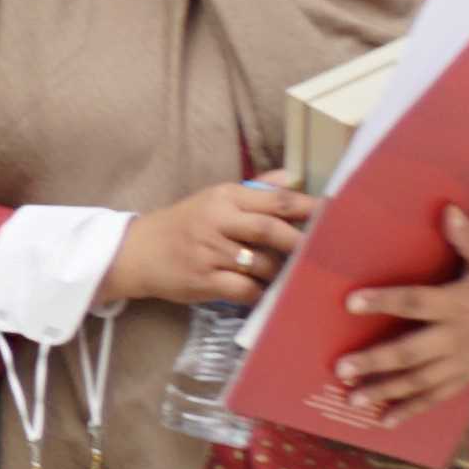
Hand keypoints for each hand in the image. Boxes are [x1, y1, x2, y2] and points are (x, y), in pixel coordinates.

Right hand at [107, 171, 313, 309]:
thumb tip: (291, 176)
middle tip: (316, 252)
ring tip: (281, 274)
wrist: (135, 252)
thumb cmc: (182, 225)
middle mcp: (216, 221)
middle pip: (269, 230)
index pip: (274, 200)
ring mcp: (208, 252)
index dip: (307, 208)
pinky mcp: (203, 280)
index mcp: (223, 197)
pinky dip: (258, 292)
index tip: (333, 215)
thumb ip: (255, 190)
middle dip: (297, 242)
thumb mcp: (213, 200)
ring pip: (260, 263)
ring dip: (277, 271)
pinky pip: (244, 289)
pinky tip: (260, 291)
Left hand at [330, 207, 468, 426]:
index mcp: (462, 303)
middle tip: (341, 368)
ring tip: (351, 400)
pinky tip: (385, 420)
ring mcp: (464, 360)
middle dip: (376, 361)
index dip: (384, 301)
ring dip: (386, 390)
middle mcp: (459, 336)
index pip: (417, 303)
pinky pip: (438, 396)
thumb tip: (447, 210)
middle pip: (412, 352)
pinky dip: (412, 409)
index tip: (350, 302)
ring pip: (420, 380)